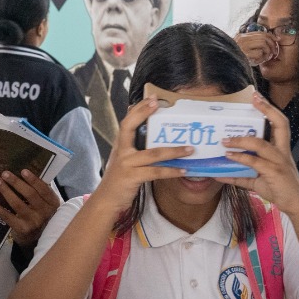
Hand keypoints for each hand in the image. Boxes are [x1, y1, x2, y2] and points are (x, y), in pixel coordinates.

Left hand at [0, 169, 61, 246]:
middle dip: (16, 182)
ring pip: (17, 203)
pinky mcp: (22, 229)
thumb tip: (21, 173)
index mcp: (52, 203)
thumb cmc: (39, 215)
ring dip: (6, 191)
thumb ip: (38, 191)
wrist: (36, 238)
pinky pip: (7, 216)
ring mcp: (33, 222)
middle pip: (30, 194)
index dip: (33, 180)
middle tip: (5, 174)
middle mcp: (44, 213)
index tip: (23, 170)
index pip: (44, 189)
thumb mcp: (45, 203)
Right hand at [86, 98, 191, 212]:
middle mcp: (121, 151)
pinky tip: (183, 169)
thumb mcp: (124, 159)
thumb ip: (133, 146)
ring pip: (153, 153)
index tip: (151, 98)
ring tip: (190, 148)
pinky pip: (155, 172)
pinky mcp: (132, 177)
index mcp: (120, 145)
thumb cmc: (120, 179)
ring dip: (174, 150)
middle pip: (129, 127)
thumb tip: (148, 132)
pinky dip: (171, 171)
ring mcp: (126, 164)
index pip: (126, 121)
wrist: (108, 200)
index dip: (138, 109)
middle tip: (159, 104)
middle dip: (144, 113)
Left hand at [218, 92, 298, 219]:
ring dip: (241, 140)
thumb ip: (241, 174)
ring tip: (224, 141)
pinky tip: (228, 157)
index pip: (280, 123)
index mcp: (281, 149)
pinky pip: (254, 163)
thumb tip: (219, 173)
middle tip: (253, 99)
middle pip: (280, 124)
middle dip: (268, 109)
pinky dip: (239, 159)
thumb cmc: (279, 189)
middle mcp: (282, 151)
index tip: (257, 96)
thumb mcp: (258, 180)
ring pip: (260, 144)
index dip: (270, 109)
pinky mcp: (275, 173)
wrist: (295, 205)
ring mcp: (279, 162)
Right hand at [235, 31, 277, 67]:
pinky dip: (261, 58)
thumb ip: (250, 44)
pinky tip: (257, 62)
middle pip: (264, 37)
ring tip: (264, 58)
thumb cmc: (233, 58)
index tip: (277, 40)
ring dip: (267, 52)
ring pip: (263, 43)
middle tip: (274, 53)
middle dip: (272, 45)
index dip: (271, 36)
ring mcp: (242, 45)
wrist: (222, 63)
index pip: (261, 32)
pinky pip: (258, 53)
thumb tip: (267, 43)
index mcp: (242, 36)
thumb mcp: (241, 48)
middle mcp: (242, 38)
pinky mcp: (244, 53)